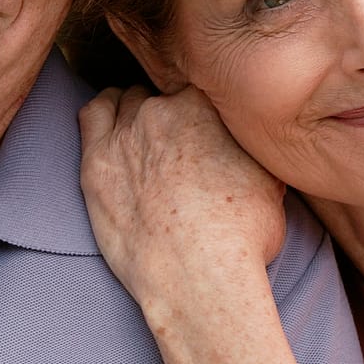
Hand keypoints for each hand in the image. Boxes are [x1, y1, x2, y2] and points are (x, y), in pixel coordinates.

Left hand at [78, 86, 286, 316]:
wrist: (200, 274)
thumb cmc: (242, 235)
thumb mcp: (271, 181)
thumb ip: (253, 149)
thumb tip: (253, 145)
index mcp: (208, 104)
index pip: (199, 89)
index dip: (200, 111)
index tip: (202, 131)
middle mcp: (165, 108)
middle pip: (162, 96)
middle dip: (169, 116)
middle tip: (176, 145)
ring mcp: (126, 132)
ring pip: (127, 101)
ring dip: (135, 113)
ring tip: (144, 140)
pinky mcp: (96, 161)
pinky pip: (92, 115)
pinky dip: (103, 114)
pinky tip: (113, 130)